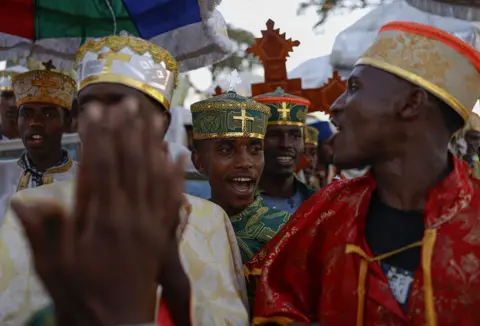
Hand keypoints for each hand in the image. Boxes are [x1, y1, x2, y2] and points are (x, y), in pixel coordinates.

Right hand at [13, 97, 185, 325]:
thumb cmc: (82, 293)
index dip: (98, 137)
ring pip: (153, 175)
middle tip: (128, 101)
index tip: (97, 111)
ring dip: (154, 144)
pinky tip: (177, 153)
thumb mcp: (53, 269)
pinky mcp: (163, 232)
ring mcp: (149, 223)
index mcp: (98, 221)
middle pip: (129, 165)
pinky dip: (175, 174)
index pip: (98, 169)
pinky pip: (172, 197)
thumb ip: (44, 234)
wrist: (119, 321)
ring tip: (154, 115)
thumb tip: (26, 201)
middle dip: (128, 131)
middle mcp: (127, 216)